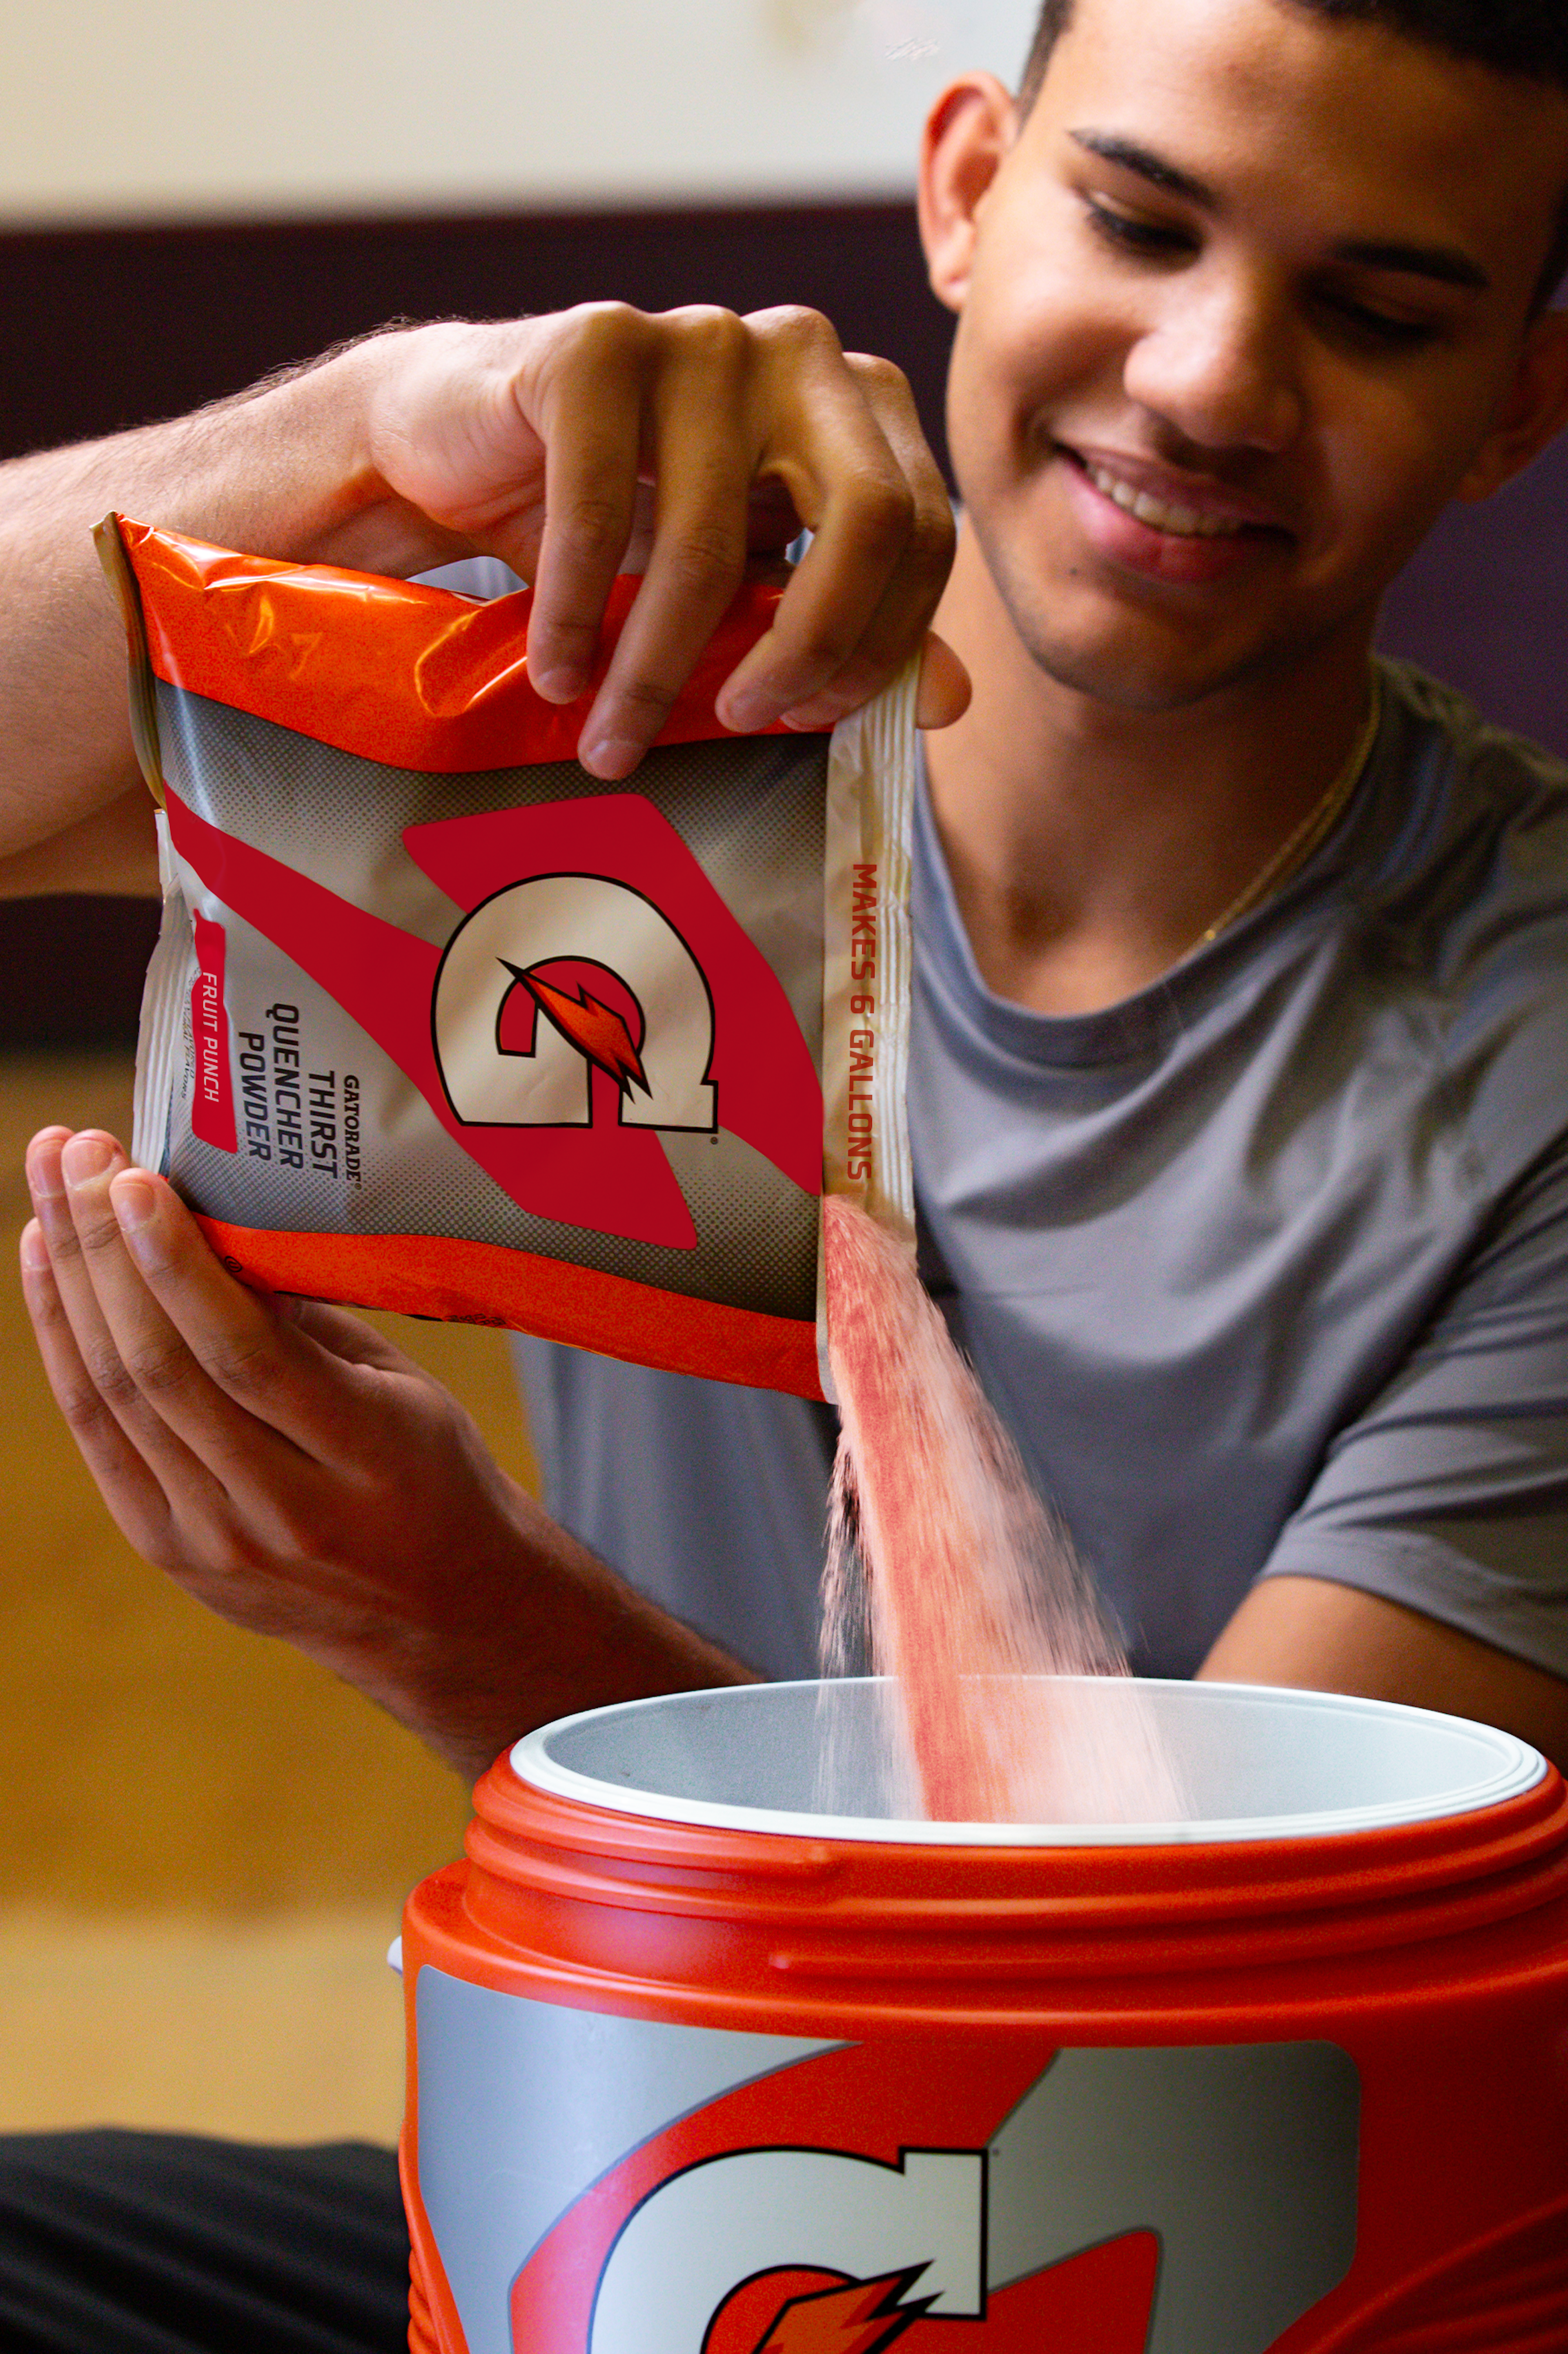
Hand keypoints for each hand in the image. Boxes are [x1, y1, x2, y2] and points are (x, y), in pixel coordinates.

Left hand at [20, 1126, 749, 1779]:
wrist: (437, 1614)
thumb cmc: (431, 1472)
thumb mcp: (404, 1390)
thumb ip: (311, 1322)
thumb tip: (213, 1218)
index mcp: (364, 1461)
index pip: (247, 1358)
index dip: (178, 1266)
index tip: (135, 1176)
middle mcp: (278, 1513)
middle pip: (162, 1370)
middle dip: (104, 1249)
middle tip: (75, 1150)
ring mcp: (212, 1542)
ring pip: (115, 1396)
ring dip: (70, 1280)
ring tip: (50, 1184)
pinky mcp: (166, 1551)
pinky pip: (98, 1433)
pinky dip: (61, 1342)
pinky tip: (46, 1266)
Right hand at [347, 305, 967, 778]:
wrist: (461, 447)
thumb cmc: (619, 523)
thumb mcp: (747, 585)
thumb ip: (850, 630)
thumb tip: (948, 700)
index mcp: (859, 405)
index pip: (922, 533)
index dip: (878, 644)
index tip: (806, 721)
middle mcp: (800, 353)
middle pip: (866, 518)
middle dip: (808, 649)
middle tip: (743, 724)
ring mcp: (703, 336)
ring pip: (712, 540)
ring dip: (655, 670)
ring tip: (611, 741)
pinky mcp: (597, 344)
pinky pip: (600, 512)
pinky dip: (576, 617)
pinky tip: (559, 676)